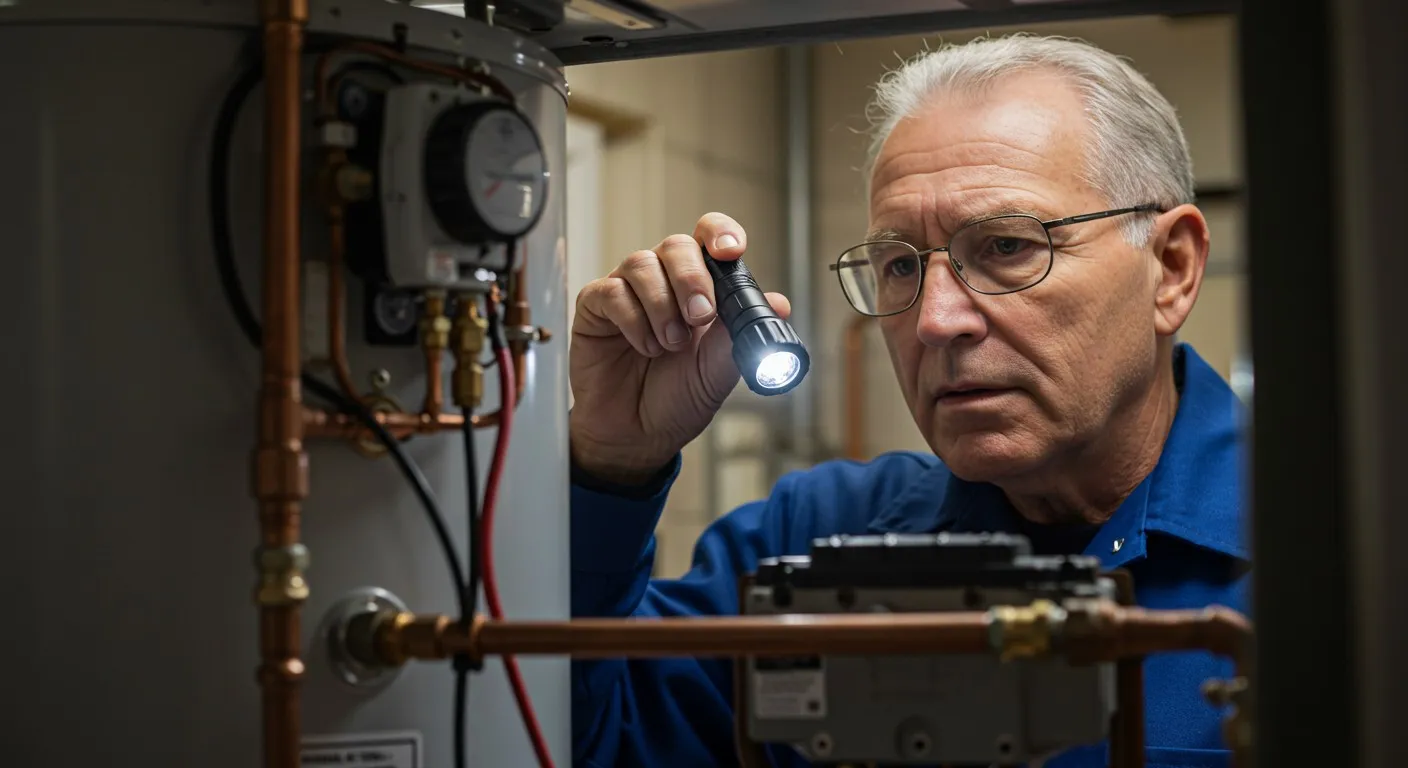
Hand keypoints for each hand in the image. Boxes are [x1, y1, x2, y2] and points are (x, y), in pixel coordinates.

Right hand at [569, 212, 791, 485]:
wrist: (640, 436)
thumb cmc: (679, 399)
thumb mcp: (719, 371)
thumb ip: (742, 335)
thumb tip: (780, 305)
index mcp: (701, 287)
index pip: (709, 237)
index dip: (720, 234)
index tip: (731, 252)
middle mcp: (665, 281)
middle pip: (676, 245)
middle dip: (692, 279)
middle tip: (700, 317)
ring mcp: (629, 290)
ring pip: (641, 264)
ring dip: (662, 306)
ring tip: (670, 345)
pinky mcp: (596, 306)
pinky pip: (612, 291)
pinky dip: (633, 320)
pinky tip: (644, 347)